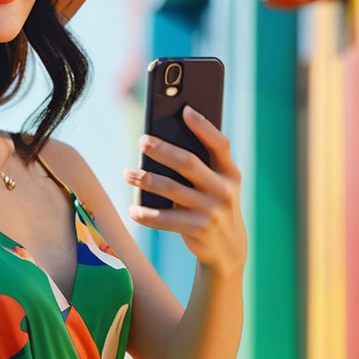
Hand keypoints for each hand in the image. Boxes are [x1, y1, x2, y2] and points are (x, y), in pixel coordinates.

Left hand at [124, 106, 246, 278]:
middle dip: (163, 150)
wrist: (228, 248)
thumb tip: (164, 142)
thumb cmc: (214, 205)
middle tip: (143, 142)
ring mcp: (212, 211)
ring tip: (128, 174)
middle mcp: (224, 190)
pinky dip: (147, 215)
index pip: (220, 144)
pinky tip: (133, 210)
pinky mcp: (199, 230)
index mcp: (230, 173)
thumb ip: (202, 166)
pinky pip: (166, 220)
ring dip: (146, 179)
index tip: (185, 110)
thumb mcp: (218, 185)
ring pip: (172, 190)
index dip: (203, 127)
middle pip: (188, 163)